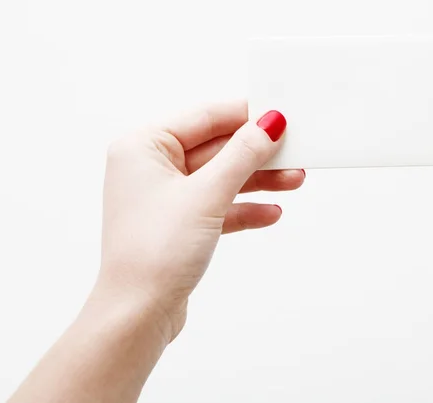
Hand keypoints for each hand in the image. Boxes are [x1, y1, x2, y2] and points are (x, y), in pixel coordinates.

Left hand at [97, 101, 303, 341]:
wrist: (138, 316)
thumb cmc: (155, 252)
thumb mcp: (206, 194)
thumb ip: (241, 156)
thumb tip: (268, 124)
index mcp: (143, 147)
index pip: (203, 118)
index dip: (244, 116)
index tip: (278, 116)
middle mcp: (151, 168)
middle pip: (216, 149)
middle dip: (257, 155)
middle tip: (294, 153)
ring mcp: (165, 197)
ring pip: (220, 178)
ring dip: (257, 181)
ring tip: (294, 181)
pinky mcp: (179, 224)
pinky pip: (217, 205)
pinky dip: (243, 208)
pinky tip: (271, 212)